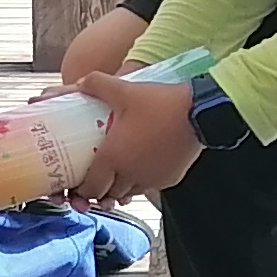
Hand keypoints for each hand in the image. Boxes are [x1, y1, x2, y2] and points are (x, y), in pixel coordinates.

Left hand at [68, 73, 205, 198]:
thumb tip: (81, 82)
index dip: (81, 190)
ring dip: (120, 187)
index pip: (90, 188)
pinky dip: (141, 182)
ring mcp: (151, 180)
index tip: (76, 185)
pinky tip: (141, 166)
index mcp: (114, 159)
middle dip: (99, 190)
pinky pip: (149, 186)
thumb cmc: (160, 104)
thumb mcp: (125, 90)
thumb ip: (98, 85)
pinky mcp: (169, 179)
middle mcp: (131, 175)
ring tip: (117, 173)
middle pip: (108, 195)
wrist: (200, 114)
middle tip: (95, 178)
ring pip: (129, 193)